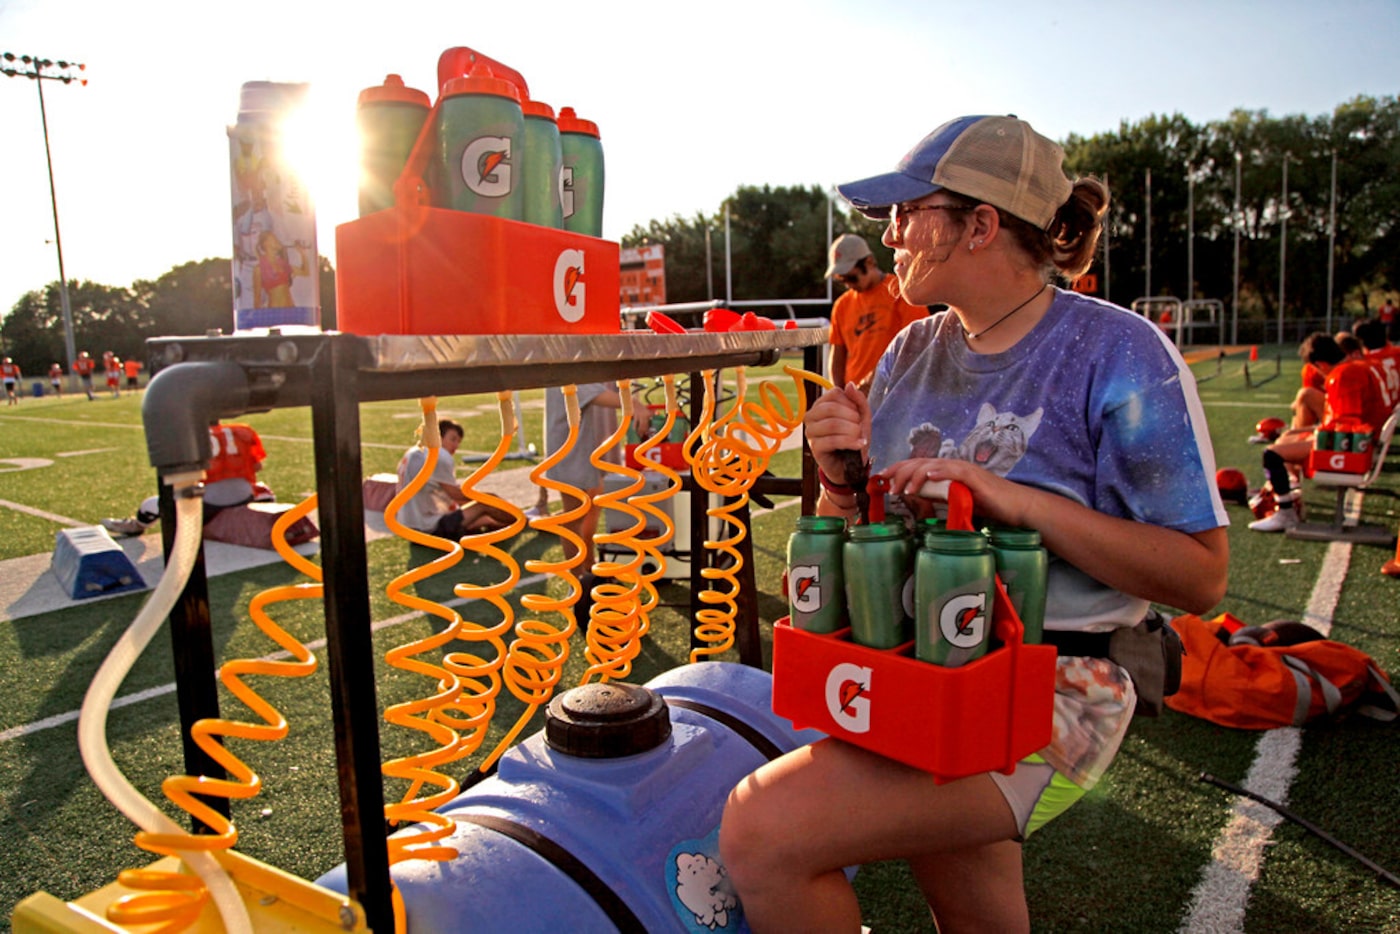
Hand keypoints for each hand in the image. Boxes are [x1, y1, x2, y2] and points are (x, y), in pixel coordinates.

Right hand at [804, 383, 870, 483]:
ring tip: (859, 437)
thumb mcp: (862, 417)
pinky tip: (858, 445)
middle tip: (859, 428)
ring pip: (832, 424)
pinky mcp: (814, 447)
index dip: (851, 403)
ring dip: (852, 431)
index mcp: (820, 405)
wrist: (851, 465)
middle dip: (852, 417)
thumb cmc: (854, 438)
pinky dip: (850, 442)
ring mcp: (810, 432)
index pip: (834, 394)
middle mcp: (811, 416)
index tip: (857, 415)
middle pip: (832, 408)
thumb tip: (849, 385)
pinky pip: (833, 440)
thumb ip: (858, 400)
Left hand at [879, 457, 1036, 529]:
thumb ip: (937, 496)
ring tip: (904, 489)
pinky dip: (941, 472)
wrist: (1015, 507)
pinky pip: (956, 471)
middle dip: (899, 473)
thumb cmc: (987, 504)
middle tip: (887, 487)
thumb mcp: (955, 500)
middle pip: (919, 463)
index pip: (916, 465)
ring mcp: (964, 470)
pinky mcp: (976, 478)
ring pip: (933, 466)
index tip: (881, 478)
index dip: (897, 469)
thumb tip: (917, 498)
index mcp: (945, 471)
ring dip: (915, 476)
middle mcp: (952, 466)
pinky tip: (930, 476)